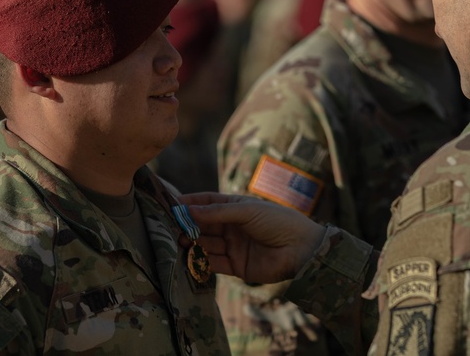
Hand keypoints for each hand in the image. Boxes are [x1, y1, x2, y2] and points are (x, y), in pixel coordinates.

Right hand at [181, 192, 326, 283]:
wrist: (301, 250)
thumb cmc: (277, 221)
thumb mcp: (247, 211)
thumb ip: (218, 213)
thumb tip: (189, 210)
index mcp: (236, 207)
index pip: (208, 203)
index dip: (190, 203)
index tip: (171, 205)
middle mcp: (233, 226)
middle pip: (204, 225)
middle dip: (187, 225)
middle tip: (168, 226)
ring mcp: (233, 246)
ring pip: (206, 244)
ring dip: (191, 243)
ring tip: (176, 241)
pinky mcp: (236, 266)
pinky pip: (214, 263)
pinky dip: (200, 261)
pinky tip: (188, 257)